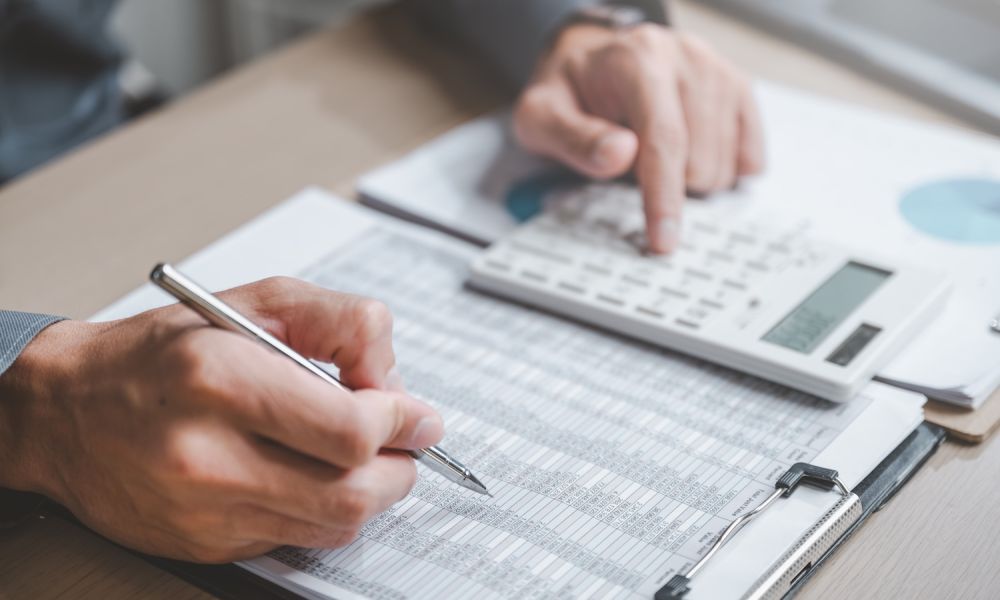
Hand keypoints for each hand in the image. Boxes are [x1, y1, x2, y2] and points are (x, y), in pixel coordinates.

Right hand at [0, 277, 442, 562]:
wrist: (63, 410)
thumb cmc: (159, 352)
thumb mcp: (255, 302)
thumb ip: (341, 326)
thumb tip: (395, 383)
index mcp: (220, 379)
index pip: (350, 428)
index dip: (402, 422)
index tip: (419, 415)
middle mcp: (207, 454)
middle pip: (352, 492)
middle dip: (401, 468)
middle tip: (404, 443)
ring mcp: (205, 510)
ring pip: (333, 524)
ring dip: (371, 492)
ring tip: (361, 457)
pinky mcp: (205, 544)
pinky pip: (297, 538)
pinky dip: (323, 510)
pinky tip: (307, 475)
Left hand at [515, 23, 765, 252]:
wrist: (592, 60)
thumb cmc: (568, 93)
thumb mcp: (541, 117)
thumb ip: (573, 139)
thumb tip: (619, 155)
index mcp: (637, 60)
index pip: (663, 140)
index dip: (665, 197)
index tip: (663, 241)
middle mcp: (686, 57)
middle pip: (699, 160)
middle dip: (666, 186)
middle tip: (630, 170)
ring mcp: (717, 71)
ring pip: (725, 165)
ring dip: (689, 180)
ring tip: (653, 157)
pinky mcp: (737, 88)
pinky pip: (749, 154)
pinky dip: (722, 171)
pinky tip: (690, 159)